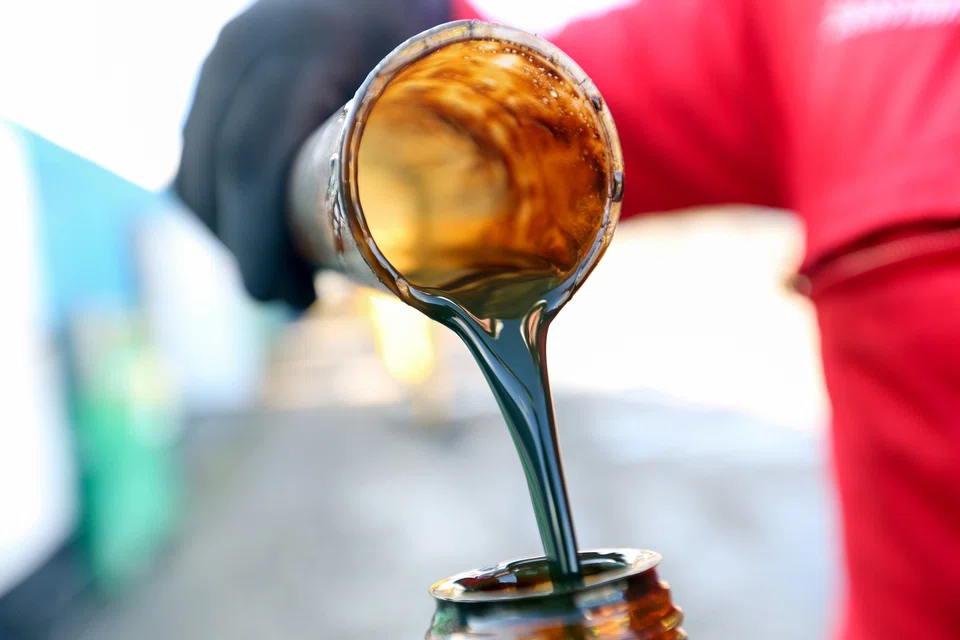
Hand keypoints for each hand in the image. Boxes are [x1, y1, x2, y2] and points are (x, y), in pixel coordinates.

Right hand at [174, 0, 448, 307]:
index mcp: (303, 45)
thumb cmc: (422, 41)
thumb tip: (440, 258)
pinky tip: (252, 237)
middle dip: (243, 249)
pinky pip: (195, 152)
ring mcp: (222, 60)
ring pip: (197, 165)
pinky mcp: (215, 77)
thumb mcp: (426, 80)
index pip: (250, 156)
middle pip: (216, 170)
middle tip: (287, 299)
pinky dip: (216, 205)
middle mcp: (246, 48)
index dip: (253, 238)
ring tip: (281, 278)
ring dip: (228, 233)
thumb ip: (429, 142)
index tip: (277, 294)